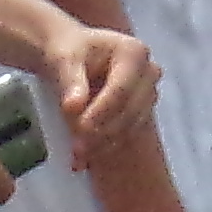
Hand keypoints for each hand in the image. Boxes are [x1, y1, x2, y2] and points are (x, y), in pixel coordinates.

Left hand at [39, 21, 155, 167]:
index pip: (121, 90)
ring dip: (103, 144)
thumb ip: (70, 81)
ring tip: (77, 157)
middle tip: (76, 149)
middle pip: (129, 111)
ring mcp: (148, 94)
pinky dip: (104, 147)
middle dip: (101, 132)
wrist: (72, 56)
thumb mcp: (63, 60)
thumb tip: (74, 106)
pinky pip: (126, 134)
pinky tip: (83, 160)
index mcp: (133, 53)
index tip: (79, 129)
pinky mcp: (141, 112)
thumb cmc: (68, 52)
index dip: (101, 112)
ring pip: (130, 126)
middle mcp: (148, 73)